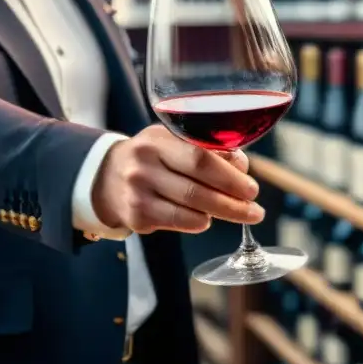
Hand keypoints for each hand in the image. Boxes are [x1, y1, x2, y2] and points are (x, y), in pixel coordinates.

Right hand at [91, 124, 263, 233]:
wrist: (107, 176)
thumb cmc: (153, 156)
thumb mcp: (173, 140)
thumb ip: (207, 149)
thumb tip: (241, 167)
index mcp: (157, 139)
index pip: (200, 158)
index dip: (230, 176)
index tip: (251, 188)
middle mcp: (144, 165)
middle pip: (197, 189)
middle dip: (232, 203)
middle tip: (255, 210)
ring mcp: (137, 193)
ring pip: (190, 211)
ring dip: (220, 215)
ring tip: (239, 214)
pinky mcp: (137, 217)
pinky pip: (178, 223)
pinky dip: (198, 223)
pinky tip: (206, 219)